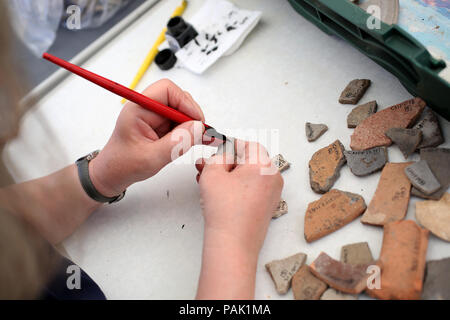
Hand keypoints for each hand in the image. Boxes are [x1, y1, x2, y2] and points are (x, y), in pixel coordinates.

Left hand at [90, 79, 204, 196]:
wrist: (113, 174)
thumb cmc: (123, 165)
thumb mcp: (152, 157)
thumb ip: (177, 142)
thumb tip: (198, 128)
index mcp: (138, 109)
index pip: (166, 90)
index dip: (185, 102)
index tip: (196, 120)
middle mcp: (147, 108)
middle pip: (177, 98)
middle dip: (192, 115)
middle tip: (201, 133)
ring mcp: (154, 116)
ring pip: (181, 111)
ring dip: (192, 124)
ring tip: (201, 139)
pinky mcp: (160, 125)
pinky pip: (180, 122)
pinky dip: (190, 131)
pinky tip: (198, 140)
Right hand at [196, 140, 283, 255]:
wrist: (233, 244)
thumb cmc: (226, 211)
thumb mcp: (213, 173)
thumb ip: (217, 157)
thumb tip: (223, 155)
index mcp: (264, 166)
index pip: (249, 145)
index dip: (230, 145)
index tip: (218, 147)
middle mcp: (273, 178)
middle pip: (249, 160)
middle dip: (226, 162)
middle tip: (208, 165)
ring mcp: (272, 194)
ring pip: (249, 176)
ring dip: (229, 175)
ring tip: (207, 179)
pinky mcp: (267, 206)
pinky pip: (252, 189)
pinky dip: (236, 187)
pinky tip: (218, 191)